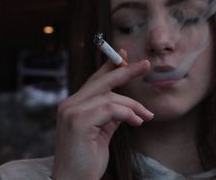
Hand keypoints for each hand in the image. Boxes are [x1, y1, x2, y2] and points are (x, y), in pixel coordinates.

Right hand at [52, 50, 153, 179]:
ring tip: (146, 116)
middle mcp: (69, 105)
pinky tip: (138, 122)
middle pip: (101, 81)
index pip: (94, 80)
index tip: (124, 56)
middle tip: (145, 65)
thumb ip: (110, 115)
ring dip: (133, 105)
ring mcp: (71, 112)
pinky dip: (128, 114)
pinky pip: (110, 109)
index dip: (110, 67)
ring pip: (110, 97)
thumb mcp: (101, 133)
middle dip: (125, 71)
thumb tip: (126, 104)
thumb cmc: (86, 160)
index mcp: (73, 106)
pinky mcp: (78, 122)